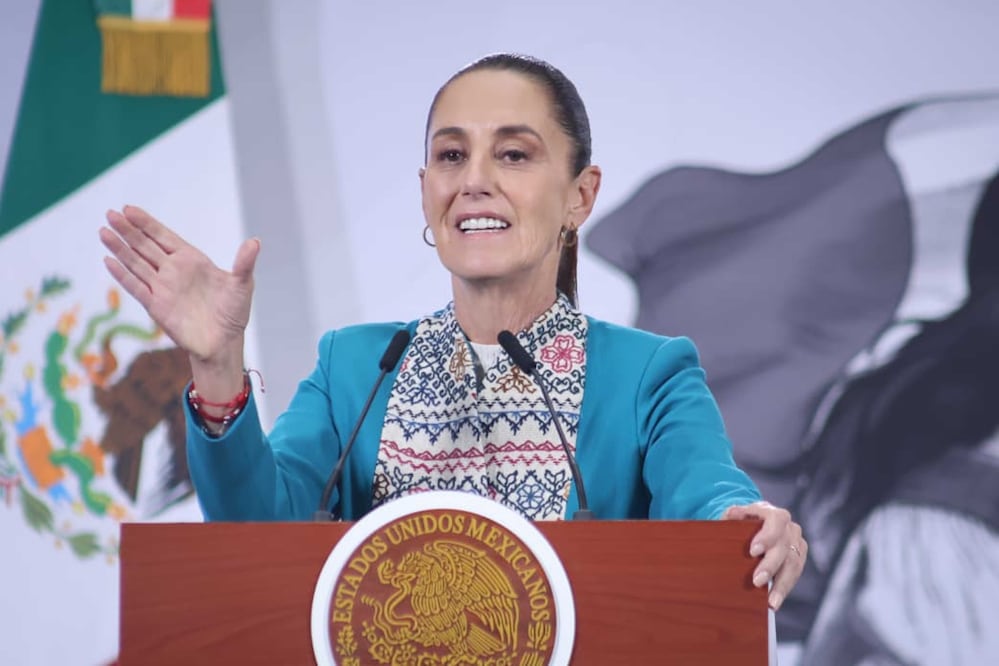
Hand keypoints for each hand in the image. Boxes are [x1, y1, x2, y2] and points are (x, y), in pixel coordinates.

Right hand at [99, 205, 259, 366]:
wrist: (223, 343)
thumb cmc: (234, 313)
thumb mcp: (242, 285)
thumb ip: (244, 263)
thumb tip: (255, 242)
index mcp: (192, 260)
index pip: (164, 236)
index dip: (147, 223)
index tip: (129, 208)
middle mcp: (174, 271)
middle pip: (145, 246)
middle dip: (128, 230)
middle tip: (110, 213)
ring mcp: (162, 288)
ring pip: (136, 263)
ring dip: (120, 248)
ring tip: (103, 231)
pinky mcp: (156, 306)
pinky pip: (136, 287)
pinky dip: (122, 274)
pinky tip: (108, 260)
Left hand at [723, 501, 806, 609]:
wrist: (751, 528)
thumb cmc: (741, 523)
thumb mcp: (733, 516)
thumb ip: (733, 515)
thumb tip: (733, 513)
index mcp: (773, 513)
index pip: (777, 520)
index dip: (768, 536)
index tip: (753, 552)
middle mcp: (789, 527)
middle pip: (785, 546)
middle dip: (771, 566)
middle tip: (757, 581)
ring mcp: (796, 543)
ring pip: (793, 564)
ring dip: (781, 584)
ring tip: (771, 602)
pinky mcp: (798, 558)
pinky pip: (794, 575)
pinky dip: (784, 589)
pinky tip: (774, 602)